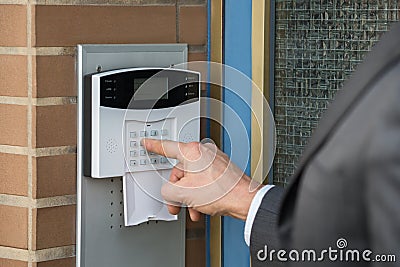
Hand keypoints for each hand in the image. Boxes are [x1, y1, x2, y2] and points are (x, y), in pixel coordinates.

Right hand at [143, 139, 262, 220]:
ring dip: (189, 196)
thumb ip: (167, 190)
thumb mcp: (183, 193)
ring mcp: (213, 161)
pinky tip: (201, 208)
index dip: (153, 146)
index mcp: (192, 151)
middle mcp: (203, 153)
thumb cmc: (221, 192)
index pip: (166, 147)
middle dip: (177, 190)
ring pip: (191, 178)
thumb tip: (168, 192)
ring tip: (192, 209)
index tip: (147, 142)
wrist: (244, 200)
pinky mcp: (220, 171)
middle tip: (176, 204)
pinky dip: (199, 194)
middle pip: (180, 170)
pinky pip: (203, 181)